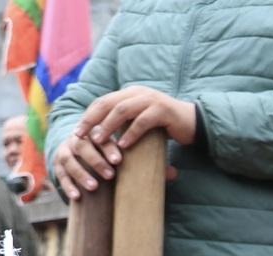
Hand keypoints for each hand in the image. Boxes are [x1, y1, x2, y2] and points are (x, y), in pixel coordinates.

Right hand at [52, 127, 121, 198]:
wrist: (77, 147)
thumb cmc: (102, 150)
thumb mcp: (110, 146)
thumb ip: (119, 151)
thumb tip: (142, 165)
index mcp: (91, 132)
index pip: (99, 137)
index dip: (108, 149)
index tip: (118, 161)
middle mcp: (75, 139)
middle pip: (82, 147)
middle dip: (96, 161)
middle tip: (110, 175)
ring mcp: (64, 151)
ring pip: (69, 161)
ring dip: (81, 174)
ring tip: (93, 187)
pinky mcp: (57, 164)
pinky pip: (60, 175)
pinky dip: (68, 186)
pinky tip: (76, 196)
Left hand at [53, 87, 196, 199]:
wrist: (195, 123)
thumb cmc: (166, 126)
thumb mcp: (142, 121)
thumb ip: (125, 122)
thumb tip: (103, 135)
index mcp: (131, 93)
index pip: (103, 101)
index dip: (88, 115)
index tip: (77, 131)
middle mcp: (139, 93)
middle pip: (108, 103)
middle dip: (92, 119)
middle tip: (80, 135)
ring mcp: (151, 100)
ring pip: (122, 110)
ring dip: (108, 126)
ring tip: (98, 141)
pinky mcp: (163, 111)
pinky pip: (142, 122)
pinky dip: (131, 134)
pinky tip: (123, 146)